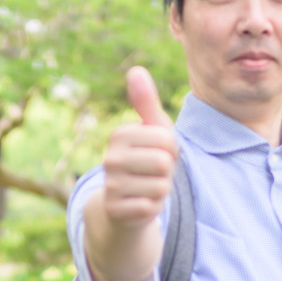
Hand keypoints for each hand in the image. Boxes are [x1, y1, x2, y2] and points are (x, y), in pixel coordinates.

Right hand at [84, 67, 178, 280]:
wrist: (122, 205)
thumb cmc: (143, 162)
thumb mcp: (149, 131)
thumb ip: (146, 102)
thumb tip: (136, 70)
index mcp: (119, 135)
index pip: (167, 139)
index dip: (171, 150)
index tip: (157, 154)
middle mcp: (110, 159)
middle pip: (164, 162)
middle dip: (167, 171)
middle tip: (153, 174)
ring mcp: (111, 185)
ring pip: (161, 186)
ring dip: (160, 190)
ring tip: (147, 188)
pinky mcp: (116, 210)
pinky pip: (152, 207)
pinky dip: (153, 208)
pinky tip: (141, 204)